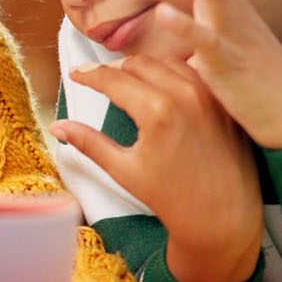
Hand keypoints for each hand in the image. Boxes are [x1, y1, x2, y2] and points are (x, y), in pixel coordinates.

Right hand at [56, 56, 262, 281]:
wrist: (222, 219)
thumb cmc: (172, 199)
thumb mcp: (124, 170)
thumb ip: (89, 143)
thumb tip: (57, 127)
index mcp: (156, 111)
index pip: (113, 78)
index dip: (89, 74)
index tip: (76, 75)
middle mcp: (185, 95)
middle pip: (139, 63)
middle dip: (114, 68)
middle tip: (99, 79)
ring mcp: (209, 97)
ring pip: (168, 62)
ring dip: (144, 67)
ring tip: (129, 80)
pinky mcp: (224, 104)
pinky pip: (195, 75)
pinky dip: (173, 73)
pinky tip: (162, 87)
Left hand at [141, 0, 281, 147]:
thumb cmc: (256, 80)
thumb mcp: (225, 42)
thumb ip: (200, 23)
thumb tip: (171, 13)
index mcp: (232, 2)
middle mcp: (234, 9)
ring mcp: (233, 32)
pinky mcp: (228, 64)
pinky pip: (205, 40)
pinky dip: (183, 24)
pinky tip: (162, 10)